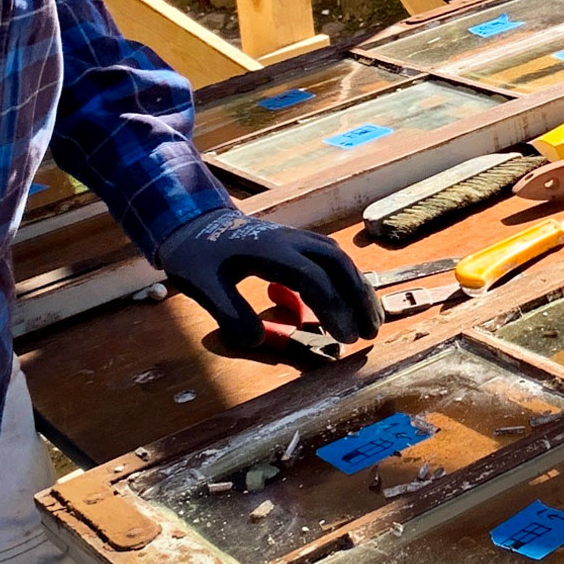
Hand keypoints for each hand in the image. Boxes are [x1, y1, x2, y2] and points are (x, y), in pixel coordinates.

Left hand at [157, 207, 380, 346]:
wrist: (193, 222)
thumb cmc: (196, 256)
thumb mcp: (201, 286)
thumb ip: (228, 312)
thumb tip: (257, 340)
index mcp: (270, 250)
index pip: (313, 278)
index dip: (333, 308)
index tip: (345, 337)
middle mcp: (290, 240)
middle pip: (337, 262)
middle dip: (358, 297)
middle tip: (370, 333)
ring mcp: (295, 238)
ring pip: (338, 258)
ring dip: (358, 288)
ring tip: (371, 321)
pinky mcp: (296, 242)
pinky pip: (330, 257)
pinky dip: (347, 279)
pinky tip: (351, 301)